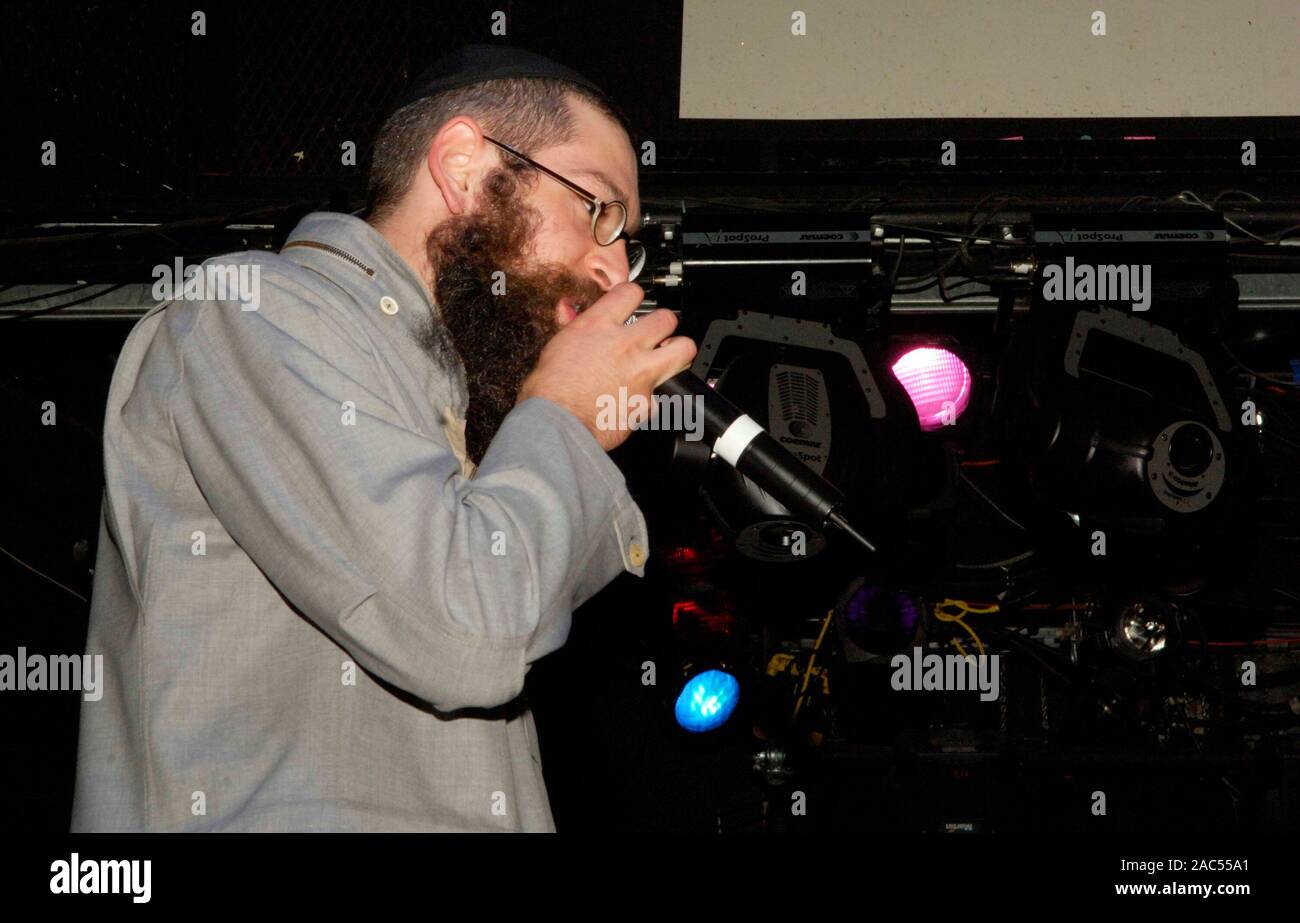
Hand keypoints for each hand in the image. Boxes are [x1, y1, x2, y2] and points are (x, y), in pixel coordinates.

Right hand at [516, 282, 696, 451]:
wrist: (556, 424)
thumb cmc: (549, 391)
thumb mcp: (556, 347)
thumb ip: (573, 327)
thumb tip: (569, 311)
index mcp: (599, 326)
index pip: (631, 293)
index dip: (634, 297)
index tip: (633, 306)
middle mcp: (625, 344)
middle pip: (666, 318)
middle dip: (663, 325)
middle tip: (656, 335)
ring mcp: (641, 372)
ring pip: (683, 349)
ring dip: (678, 352)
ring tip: (669, 358)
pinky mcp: (648, 401)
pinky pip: (661, 395)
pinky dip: (652, 399)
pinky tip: (637, 402)